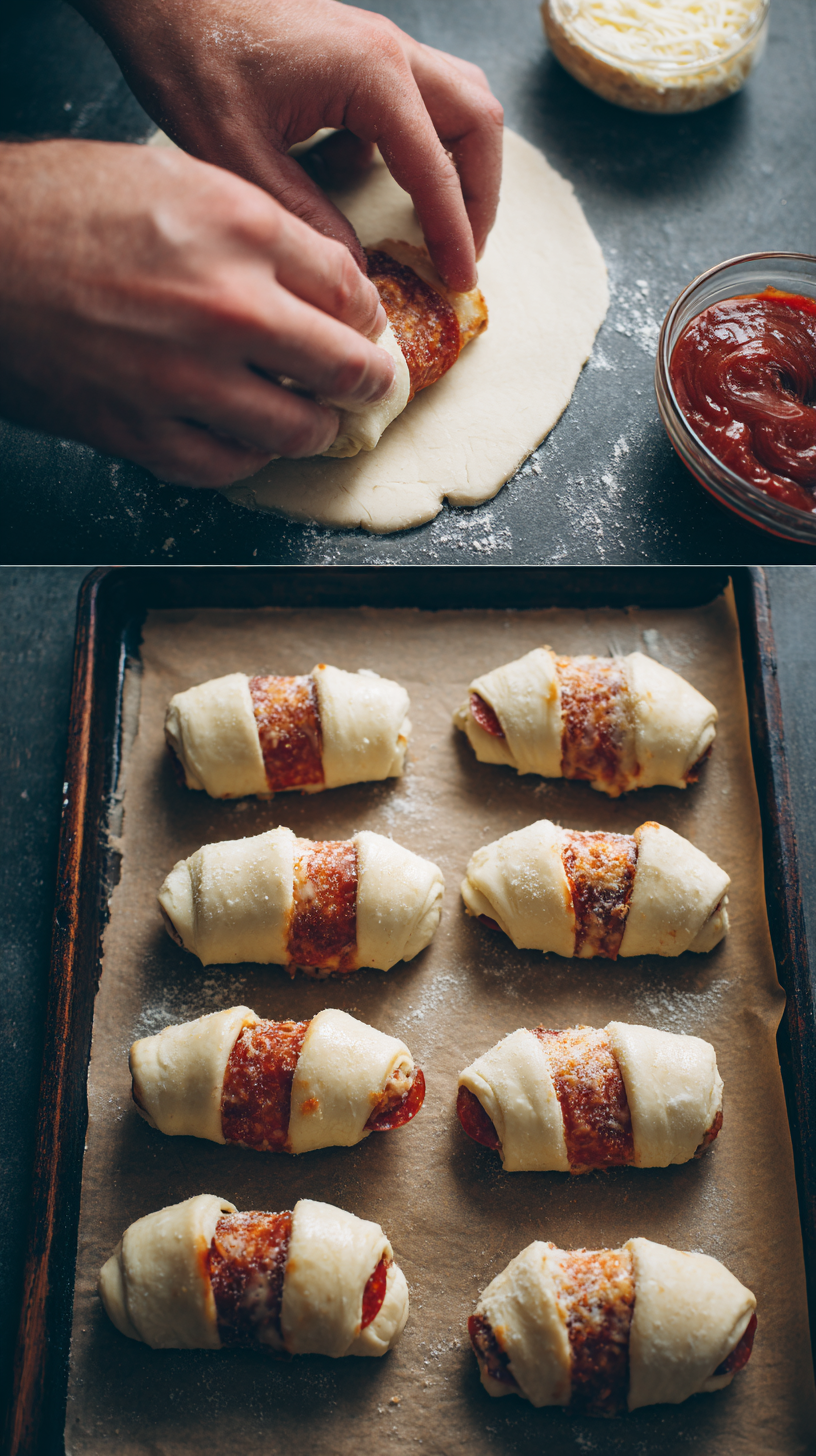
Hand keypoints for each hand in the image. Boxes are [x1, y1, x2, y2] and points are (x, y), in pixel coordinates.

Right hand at [0, 140, 394, 485]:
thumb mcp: (173, 180)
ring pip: (298, 430)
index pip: (352, 290)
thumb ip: (256, 230)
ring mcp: (187, 379)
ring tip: (316, 420)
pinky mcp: (143, 433)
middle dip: (368, 381)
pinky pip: (229, 466)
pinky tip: (250, 440)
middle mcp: (227, 306)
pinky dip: (249, 456)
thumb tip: (321, 279)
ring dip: (316, 428)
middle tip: (372, 387)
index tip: (366, 327)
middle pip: (344, 366)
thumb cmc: (58, 206)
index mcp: (241, 228)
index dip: (367, 315)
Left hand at [73, 0, 503, 291]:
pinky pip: (417, 96)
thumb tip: (353, 270)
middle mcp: (389, 51)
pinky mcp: (358, 50)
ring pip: (459, 100)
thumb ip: (305, 217)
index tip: (460, 283)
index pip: (436, 170)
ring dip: (462, 162)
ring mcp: (377, 44)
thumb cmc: (189, 57)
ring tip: (443, 221)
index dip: (454, 234)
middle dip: (479, 195)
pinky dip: (414, 141)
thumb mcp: (240, 156)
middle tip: (463, 254)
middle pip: (477, 122)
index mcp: (371, 75)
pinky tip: (365, 175)